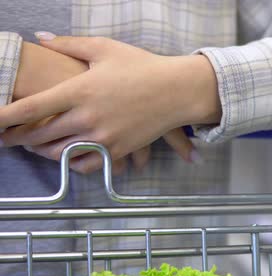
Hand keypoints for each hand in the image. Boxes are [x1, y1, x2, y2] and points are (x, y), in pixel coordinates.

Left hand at [3, 35, 217, 172]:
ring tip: (34, 146)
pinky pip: (86, 165)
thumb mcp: (104, 48)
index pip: (30, 108)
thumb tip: (39, 38)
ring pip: (59, 153)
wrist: (178, 90)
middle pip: (39, 135)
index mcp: (79, 90)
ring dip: (42, 151)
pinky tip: (67, 157)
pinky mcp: (118, 149)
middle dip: (17, 138)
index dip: (3, 118)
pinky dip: (71, 163)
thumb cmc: (142, 66)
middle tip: (7, 138)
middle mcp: (87, 117)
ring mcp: (103, 136)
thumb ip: (68, 44)